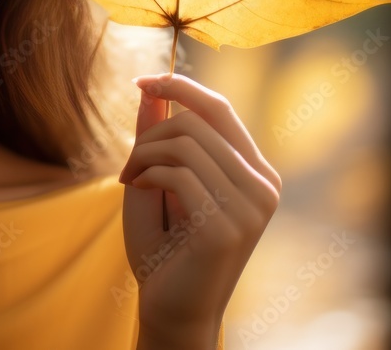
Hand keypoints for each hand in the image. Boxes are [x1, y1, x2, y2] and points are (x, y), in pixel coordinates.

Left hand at [119, 72, 280, 346]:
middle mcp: (262, 186)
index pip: (221, 108)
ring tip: (130, 179)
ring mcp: (250, 208)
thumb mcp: (157, 180)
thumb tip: (150, 89)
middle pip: (197, 121)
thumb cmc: (164, 248)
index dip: (180, 87)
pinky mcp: (227, 228)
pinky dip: (147, 174)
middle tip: (128, 165)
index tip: (142, 81)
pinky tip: (136, 189)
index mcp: (255, 172)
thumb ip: (157, 136)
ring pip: (185, 143)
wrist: (170, 309)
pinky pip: (178, 173)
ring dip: (143, 155)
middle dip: (150, 133)